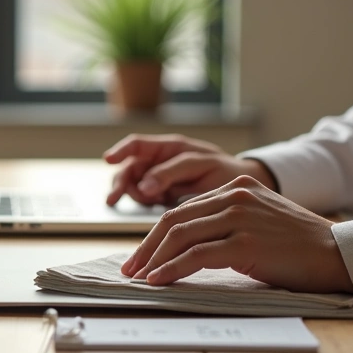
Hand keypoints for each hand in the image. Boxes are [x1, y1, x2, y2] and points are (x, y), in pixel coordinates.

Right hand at [103, 134, 276, 206]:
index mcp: (170, 148)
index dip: (120, 151)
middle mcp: (161, 162)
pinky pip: (144, 199)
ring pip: (134, 186)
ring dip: (133, 194)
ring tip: (149, 201)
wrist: (244, 193)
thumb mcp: (202, 166)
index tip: (108, 160)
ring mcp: (160, 180)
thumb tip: (143, 185)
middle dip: (122, 182)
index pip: (137, 145)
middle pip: (129, 168)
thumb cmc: (226, 171)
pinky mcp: (163, 197)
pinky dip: (144, 204)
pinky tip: (155, 207)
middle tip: (114, 199)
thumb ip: (171, 172)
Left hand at [120, 175, 352, 292]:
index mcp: (235, 187)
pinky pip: (196, 255)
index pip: (182, 210)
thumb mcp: (258, 220)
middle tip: (130, 269)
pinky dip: (172, 269)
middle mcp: (235, 196)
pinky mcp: (246, 243)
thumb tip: (183, 245)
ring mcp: (240, 217)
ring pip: (181, 236)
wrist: (339, 254)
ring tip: (139, 278)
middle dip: (147, 247)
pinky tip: (159, 280)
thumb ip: (225, 222)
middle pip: (174, 220)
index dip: (155, 235)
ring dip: (154, 259)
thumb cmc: (299, 246)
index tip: (141, 256)